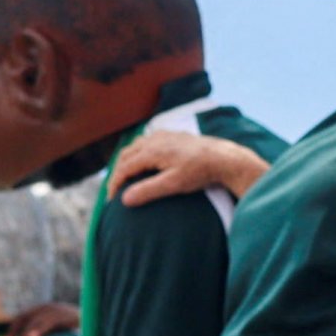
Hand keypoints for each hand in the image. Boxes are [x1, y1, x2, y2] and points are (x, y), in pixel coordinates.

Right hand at [115, 131, 267, 203]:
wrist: (224, 158)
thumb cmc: (200, 172)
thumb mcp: (173, 184)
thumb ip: (148, 191)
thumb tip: (125, 199)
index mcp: (151, 151)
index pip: (124, 167)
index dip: (115, 184)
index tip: (112, 200)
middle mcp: (154, 140)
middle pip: (126, 155)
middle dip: (118, 172)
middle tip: (115, 190)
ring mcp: (164, 136)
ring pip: (136, 146)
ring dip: (127, 161)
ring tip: (126, 177)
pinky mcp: (173, 136)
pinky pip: (148, 141)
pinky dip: (139, 152)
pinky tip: (145, 161)